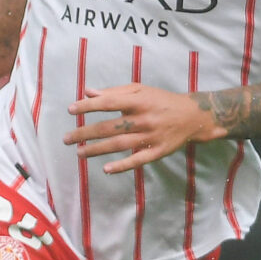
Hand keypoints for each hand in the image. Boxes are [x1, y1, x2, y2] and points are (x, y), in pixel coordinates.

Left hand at [64, 85, 225, 173]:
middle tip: (66, 139)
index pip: (109, 103)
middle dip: (85, 133)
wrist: (193, 116)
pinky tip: (106, 169)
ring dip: (97, 150)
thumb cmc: (160, 100)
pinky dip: (122, 165)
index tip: (70, 110)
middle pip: (110, 127)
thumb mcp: (140, 90)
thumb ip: (114, 92)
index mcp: (139, 101)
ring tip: (78, 153)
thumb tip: (87, 92)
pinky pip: (138, 160)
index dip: (88, 107)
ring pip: (119, 144)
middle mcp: (144, 119)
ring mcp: (151, 136)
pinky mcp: (158, 151)